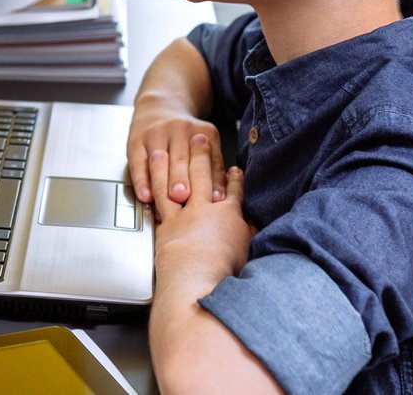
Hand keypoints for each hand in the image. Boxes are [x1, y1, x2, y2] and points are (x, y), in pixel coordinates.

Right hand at [128, 99, 223, 205]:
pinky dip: (142, 182)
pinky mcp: (136, 142)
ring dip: (163, 182)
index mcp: (203, 132)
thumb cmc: (185, 136)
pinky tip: (146, 195)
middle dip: (182, 179)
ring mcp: (156, 134)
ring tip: (167, 199)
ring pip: (159, 162)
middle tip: (184, 196)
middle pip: (181, 160)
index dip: (212, 181)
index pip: (209, 160)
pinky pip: (138, 164)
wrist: (160, 107)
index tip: (214, 199)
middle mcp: (179, 130)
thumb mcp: (206, 143)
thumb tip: (220, 198)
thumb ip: (214, 169)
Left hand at [152, 134, 250, 298]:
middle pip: (204, 175)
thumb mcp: (248, 250)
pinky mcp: (166, 226)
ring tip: (166, 151)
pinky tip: (150, 180)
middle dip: (203, 155)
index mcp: (229, 214)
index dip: (233, 179)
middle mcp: (206, 209)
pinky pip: (159, 202)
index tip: (233, 169)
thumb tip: (262, 233)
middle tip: (200, 139)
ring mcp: (184, 215)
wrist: (197, 274)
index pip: (233, 191)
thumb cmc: (224, 268)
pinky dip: (154, 188)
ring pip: (176, 182)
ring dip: (171, 164)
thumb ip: (252, 237)